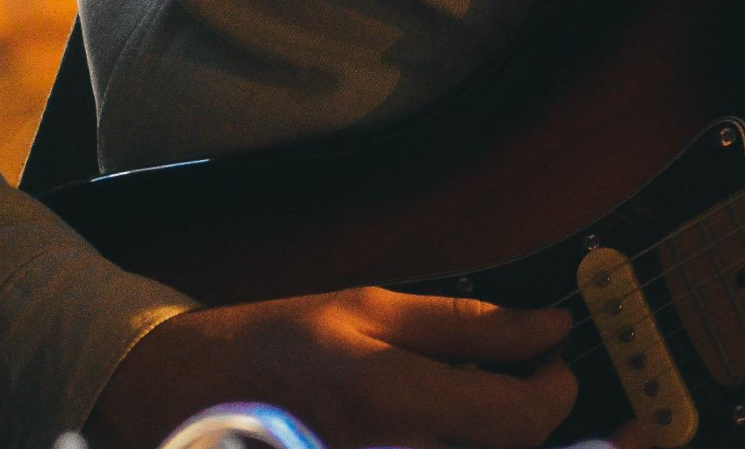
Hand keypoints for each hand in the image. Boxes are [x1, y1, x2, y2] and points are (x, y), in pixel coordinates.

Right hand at [86, 287, 638, 448]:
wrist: (187, 393)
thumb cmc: (280, 342)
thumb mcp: (373, 308)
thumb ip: (470, 324)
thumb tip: (551, 328)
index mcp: (394, 399)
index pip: (521, 419)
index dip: (556, 390)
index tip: (550, 360)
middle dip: (541, 422)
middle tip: (534, 386)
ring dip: (506, 432)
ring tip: (493, 400)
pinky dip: (468, 442)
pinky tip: (464, 422)